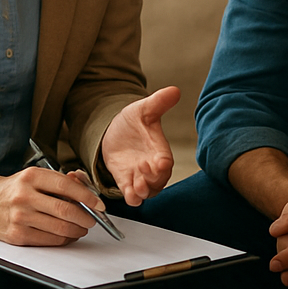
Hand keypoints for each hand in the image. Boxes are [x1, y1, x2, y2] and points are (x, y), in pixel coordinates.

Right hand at [0, 167, 100, 245]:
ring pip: (60, 228)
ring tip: (82, 227)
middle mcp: (24, 196)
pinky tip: (68, 235)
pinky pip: (49, 240)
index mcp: (32, 177)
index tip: (99, 204)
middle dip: (86, 217)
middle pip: (66, 210)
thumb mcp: (36, 177)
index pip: (67, 186)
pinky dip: (64, 239)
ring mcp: (19, 217)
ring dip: (77, 230)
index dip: (88, 196)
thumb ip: (62, 181)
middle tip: (93, 219)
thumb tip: (87, 188)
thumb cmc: (16, 188)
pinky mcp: (17, 235)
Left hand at [100, 86, 178, 204]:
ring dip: (143, 191)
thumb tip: (174, 90)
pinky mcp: (125, 182)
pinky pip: (132, 196)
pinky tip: (129, 194)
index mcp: (159, 150)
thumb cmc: (132, 122)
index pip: (167, 162)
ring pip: (148, 191)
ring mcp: (139, 175)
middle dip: (152, 180)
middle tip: (142, 171)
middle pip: (159, 181)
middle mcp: (151, 166)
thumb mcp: (143, 109)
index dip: (164, 165)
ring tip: (136, 186)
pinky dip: (132, 198)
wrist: (113, 132)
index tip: (161, 163)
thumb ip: (158, 102)